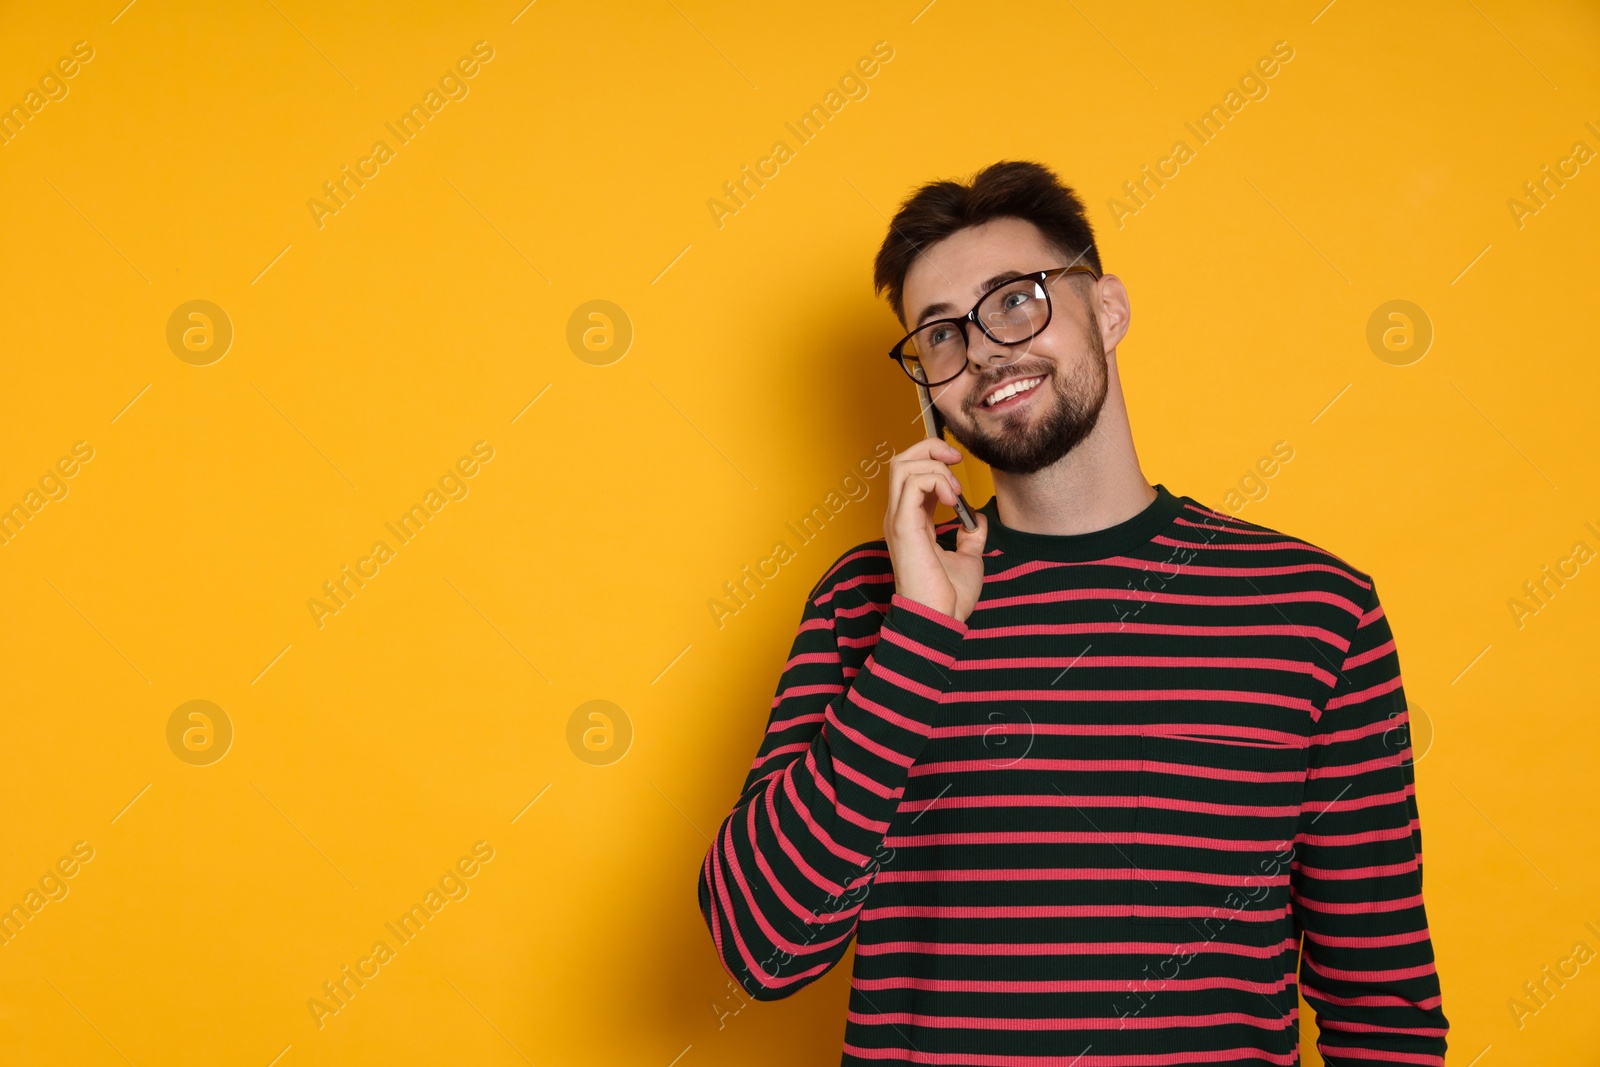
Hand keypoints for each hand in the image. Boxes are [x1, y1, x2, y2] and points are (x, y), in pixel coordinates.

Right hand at [882, 438, 987, 621]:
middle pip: (900, 461)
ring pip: (902, 465)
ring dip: (935, 466)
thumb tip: (976, 520)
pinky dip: (936, 480)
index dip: (934, 459)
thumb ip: (969, 536)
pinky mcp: (902, 525)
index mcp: (910, 521)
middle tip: (956, 460)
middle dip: (930, 448)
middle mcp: (899, 516)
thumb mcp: (968, 558)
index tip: (959, 466)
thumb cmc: (948, 596)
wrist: (941, 619)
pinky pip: (913, 482)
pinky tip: (952, 499)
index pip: (911, 474)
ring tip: (955, 490)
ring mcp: (897, 519)